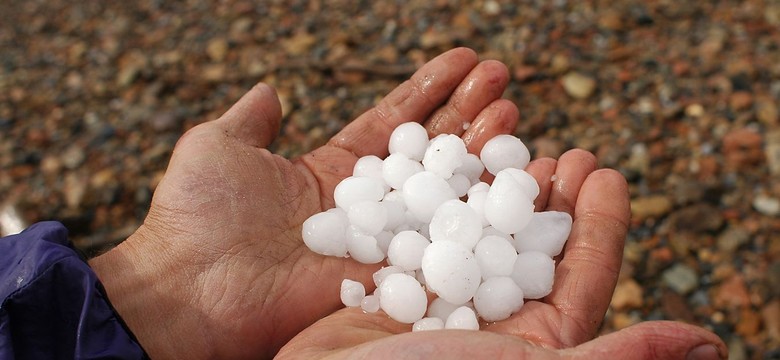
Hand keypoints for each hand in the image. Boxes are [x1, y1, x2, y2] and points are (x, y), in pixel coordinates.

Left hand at [89, 48, 521, 358]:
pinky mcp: (390, 277)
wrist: (190, 291)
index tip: (465, 59)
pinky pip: (444, 241)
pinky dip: (478, 211)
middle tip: (500, 77)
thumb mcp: (218, 149)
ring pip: (444, 189)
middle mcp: (366, 205)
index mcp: (332, 172)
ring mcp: (382, 242)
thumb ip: (251, 120)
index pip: (394, 122)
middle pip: (428, 151)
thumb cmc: (198, 218)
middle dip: (467, 111)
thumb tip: (270, 90)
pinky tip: (509, 175)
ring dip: (480, 149)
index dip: (430, 89)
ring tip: (509, 108)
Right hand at [276, 150, 727, 358]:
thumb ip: (609, 358)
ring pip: (486, 233)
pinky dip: (448, 194)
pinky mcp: (399, 283)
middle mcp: (491, 322)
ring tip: (517, 145)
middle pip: (536, 248)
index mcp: (533, 345)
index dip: (600, 223)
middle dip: (554, 198)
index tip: (605, 171)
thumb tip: (708, 345)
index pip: (582, 277)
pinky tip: (453, 164)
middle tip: (568, 151)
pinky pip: (434, 228)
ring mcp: (444, 301)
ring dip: (504, 189)